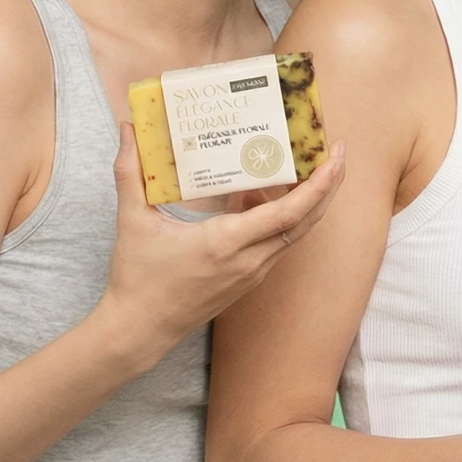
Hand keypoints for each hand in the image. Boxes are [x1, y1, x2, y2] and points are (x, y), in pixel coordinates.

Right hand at [97, 122, 347, 358]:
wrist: (140, 331)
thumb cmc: (137, 279)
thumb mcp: (133, 222)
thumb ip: (130, 172)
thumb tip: (126, 131)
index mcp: (226, 244)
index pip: (289, 214)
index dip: (318, 185)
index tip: (334, 157)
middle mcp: (248, 261)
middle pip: (305, 222)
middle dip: (327, 186)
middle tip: (334, 152)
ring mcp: (251, 274)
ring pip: (293, 234)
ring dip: (303, 201)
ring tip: (294, 166)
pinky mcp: (246, 281)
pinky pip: (275, 245)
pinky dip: (279, 218)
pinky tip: (256, 196)